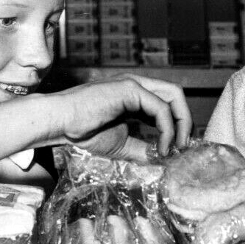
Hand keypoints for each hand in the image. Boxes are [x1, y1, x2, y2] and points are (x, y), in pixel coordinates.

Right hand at [47, 74, 192, 157]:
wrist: (59, 122)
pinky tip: (160, 147)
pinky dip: (166, 129)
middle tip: (183, 147)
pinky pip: (160, 108)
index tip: (177, 148)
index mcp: (135, 96)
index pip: (167, 103)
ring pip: (174, 96)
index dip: (177, 124)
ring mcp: (134, 84)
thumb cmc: (82, 130)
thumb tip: (163, 160)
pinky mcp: (130, 88)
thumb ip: (142, 149)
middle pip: (176, 95)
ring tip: (176, 147)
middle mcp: (137, 86)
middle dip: (185, 121)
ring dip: (181, 123)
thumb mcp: (120, 144)